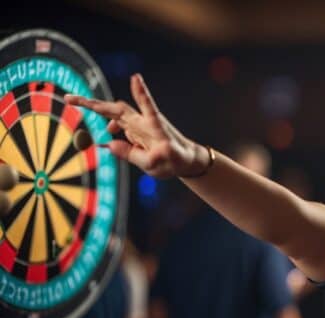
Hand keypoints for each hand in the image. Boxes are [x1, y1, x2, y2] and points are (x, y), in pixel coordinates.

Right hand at [64, 74, 209, 177]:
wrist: (186, 159)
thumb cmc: (174, 162)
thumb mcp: (153, 165)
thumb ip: (130, 155)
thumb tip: (108, 144)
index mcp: (155, 129)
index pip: (148, 108)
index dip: (142, 93)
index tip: (136, 77)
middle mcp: (145, 121)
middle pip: (117, 109)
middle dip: (94, 104)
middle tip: (70, 99)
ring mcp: (140, 123)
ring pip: (115, 114)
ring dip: (98, 110)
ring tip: (75, 103)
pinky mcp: (137, 128)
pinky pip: (120, 125)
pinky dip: (110, 127)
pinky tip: (108, 136)